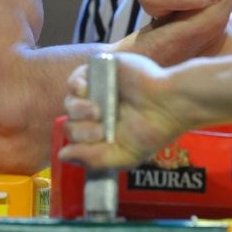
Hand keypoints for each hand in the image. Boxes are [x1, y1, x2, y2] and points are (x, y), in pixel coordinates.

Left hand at [60, 53, 184, 169]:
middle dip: (81, 130)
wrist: (169, 103)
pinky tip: (87, 92)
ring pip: (69, 103)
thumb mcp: (123, 155)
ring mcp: (98, 91)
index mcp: (104, 131)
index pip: (77, 139)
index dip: (79, 144)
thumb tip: (62, 156)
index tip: (98, 142)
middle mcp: (99, 111)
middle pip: (70, 122)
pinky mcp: (101, 72)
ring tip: (98, 111)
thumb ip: (92, 159)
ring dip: (79, 110)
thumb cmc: (153, 131)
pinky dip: (76, 87)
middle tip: (102, 129)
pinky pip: (74, 79)